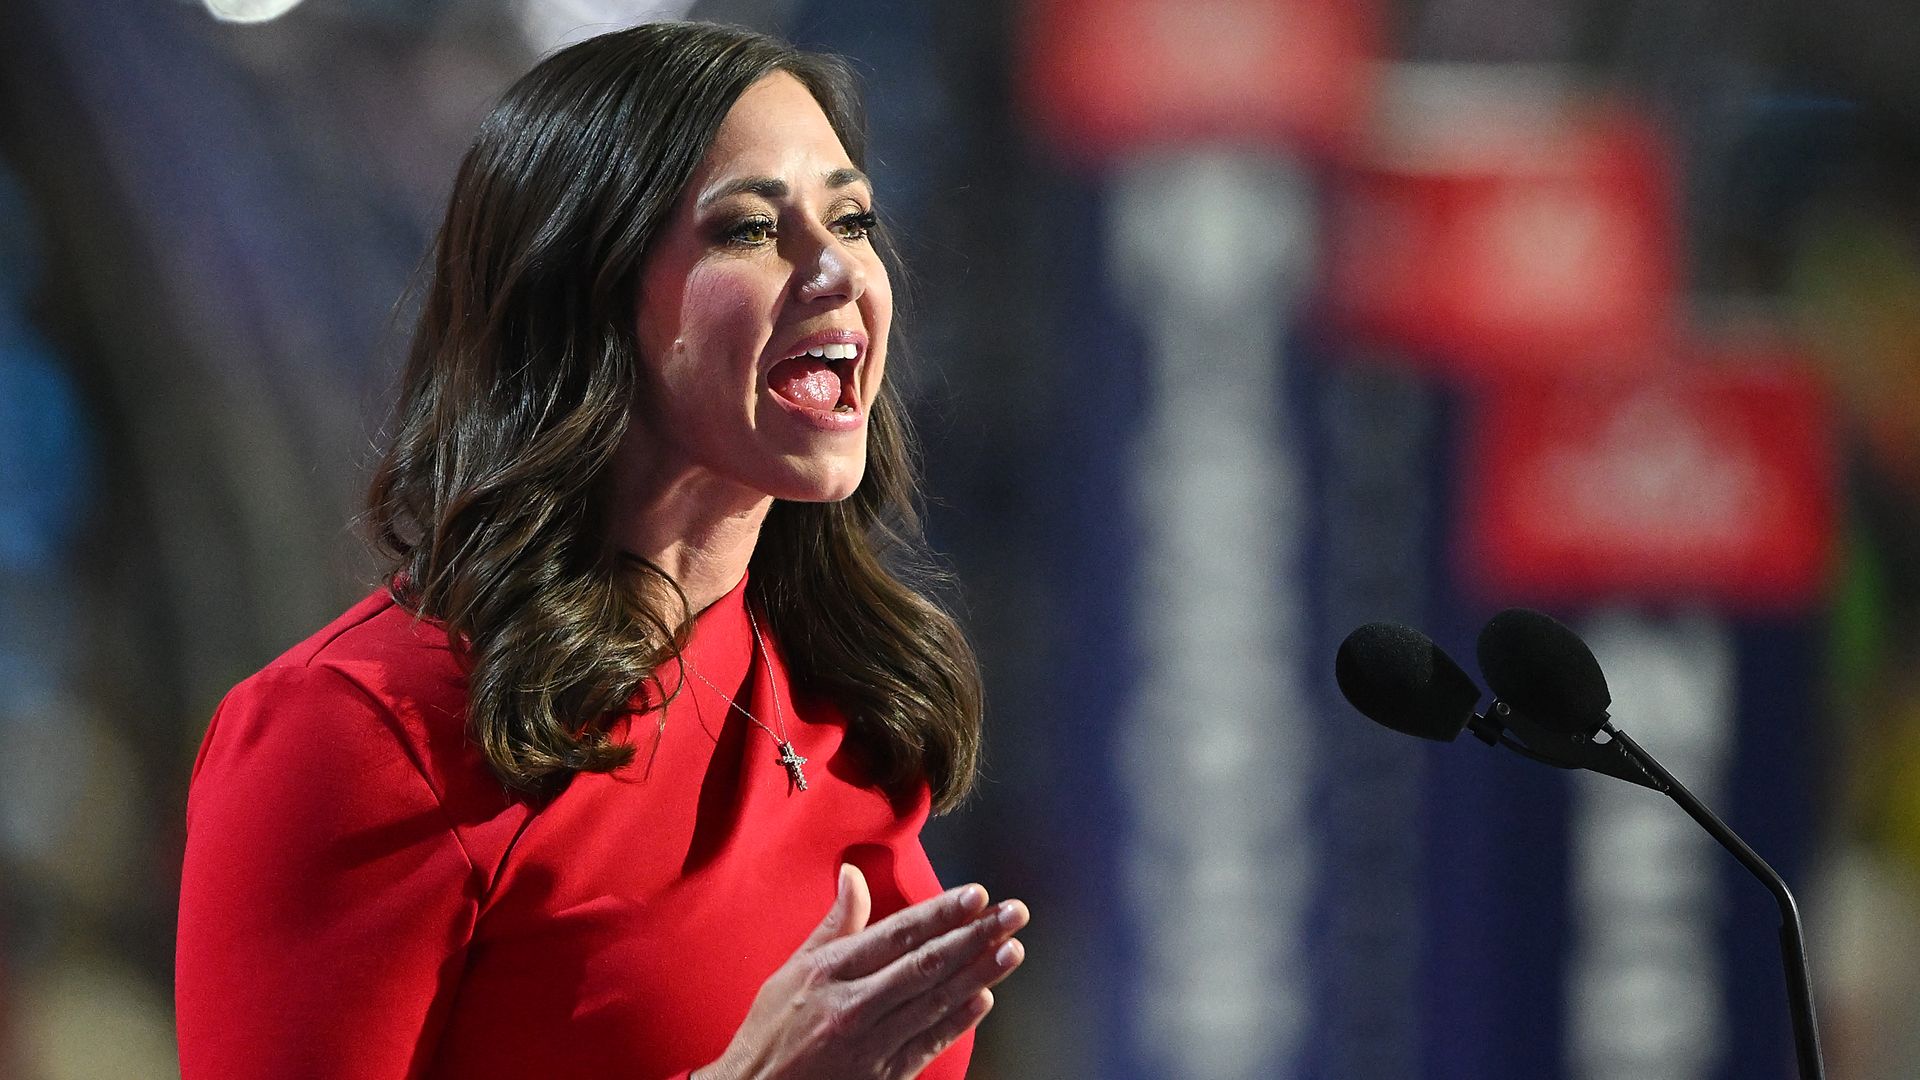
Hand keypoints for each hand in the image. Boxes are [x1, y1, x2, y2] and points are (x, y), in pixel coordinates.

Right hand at [697, 864, 1028, 1079]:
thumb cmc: (772, 1030)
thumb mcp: (793, 969)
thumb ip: (833, 923)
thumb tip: (853, 874)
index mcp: (829, 972)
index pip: (897, 934)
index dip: (941, 913)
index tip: (976, 895)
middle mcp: (852, 1006)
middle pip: (925, 964)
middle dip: (974, 936)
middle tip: (1013, 914)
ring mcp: (869, 1045)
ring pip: (934, 1001)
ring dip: (978, 973)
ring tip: (1011, 949)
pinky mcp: (881, 1077)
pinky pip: (927, 1043)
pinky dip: (957, 1020)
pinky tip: (984, 998)